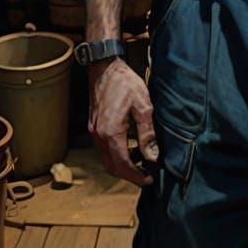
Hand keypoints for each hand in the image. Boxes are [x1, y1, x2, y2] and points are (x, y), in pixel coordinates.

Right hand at [88, 58, 158, 186]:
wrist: (104, 67)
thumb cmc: (125, 83)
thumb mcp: (143, 105)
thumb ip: (147, 133)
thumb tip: (153, 156)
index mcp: (111, 132)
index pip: (123, 165)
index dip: (136, 176)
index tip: (149, 180)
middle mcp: (98, 136)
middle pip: (113, 167)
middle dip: (129, 176)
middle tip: (146, 177)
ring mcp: (93, 132)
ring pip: (106, 160)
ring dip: (122, 167)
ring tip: (141, 165)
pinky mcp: (93, 127)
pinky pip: (103, 149)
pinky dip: (115, 156)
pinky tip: (129, 151)